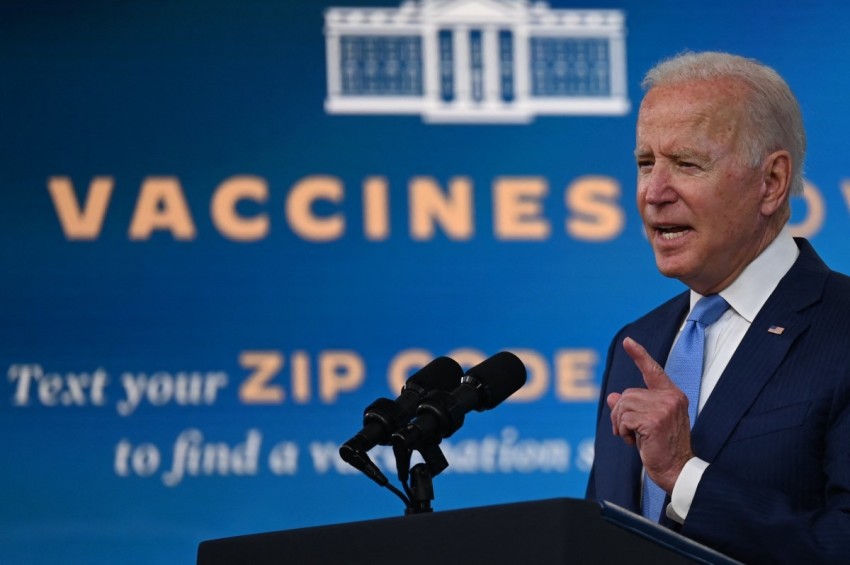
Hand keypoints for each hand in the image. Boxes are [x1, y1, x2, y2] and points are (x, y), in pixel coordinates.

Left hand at [607, 336, 693, 491]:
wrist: (676, 470)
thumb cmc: (662, 448)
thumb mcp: (646, 423)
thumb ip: (632, 407)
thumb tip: (611, 397)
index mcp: (672, 395)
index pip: (653, 370)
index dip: (639, 355)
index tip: (627, 342)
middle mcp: (670, 398)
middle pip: (628, 394)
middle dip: (621, 414)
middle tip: (630, 432)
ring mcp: (663, 408)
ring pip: (623, 405)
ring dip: (621, 424)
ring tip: (633, 437)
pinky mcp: (654, 420)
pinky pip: (624, 419)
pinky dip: (623, 431)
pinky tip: (635, 442)